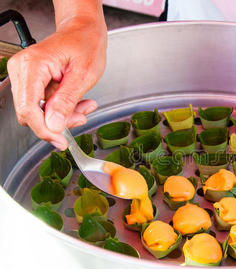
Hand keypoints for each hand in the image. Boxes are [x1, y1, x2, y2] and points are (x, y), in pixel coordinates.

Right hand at [7, 16, 106, 149]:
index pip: (29, 109)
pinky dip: (61, 108)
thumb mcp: (83, 76)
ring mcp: (24, 75)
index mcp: (33, 65)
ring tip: (84, 106)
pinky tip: (77, 102)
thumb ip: (66, 102)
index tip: (62, 142)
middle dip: (58, 121)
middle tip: (82, 116)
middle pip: (31, 113)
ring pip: (37, 111)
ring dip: (62, 115)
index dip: (45, 130)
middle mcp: (22, 69)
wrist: (84, 31)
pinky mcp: (31, 80)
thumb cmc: (86, 45)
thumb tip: (53, 126)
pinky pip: (42, 104)